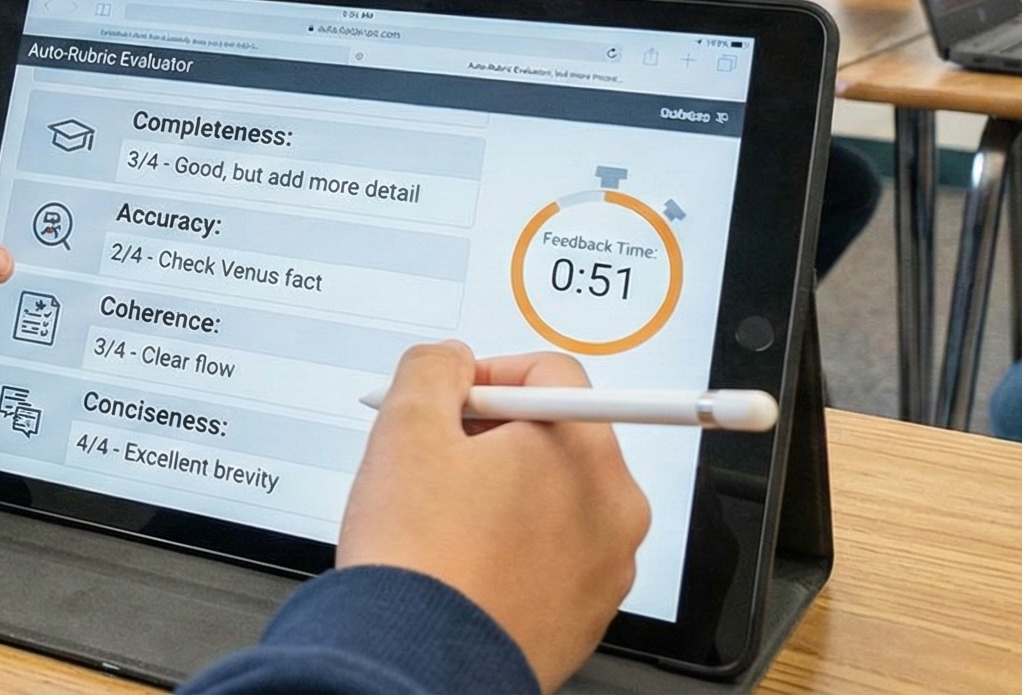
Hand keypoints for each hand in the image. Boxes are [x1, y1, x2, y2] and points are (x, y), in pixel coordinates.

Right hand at [335, 343, 649, 692]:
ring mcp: (607, 568)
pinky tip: (466, 561)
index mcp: (583, 451)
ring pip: (555, 499)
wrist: (420, 661)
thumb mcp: (406, 429)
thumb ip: (433, 370)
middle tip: (438, 460)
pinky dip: (516, 548)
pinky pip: (555, 556)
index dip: (486, 376)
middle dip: (494, 439)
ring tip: (446, 520)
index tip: (448, 400)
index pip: (550, 374)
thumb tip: (451, 360)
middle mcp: (615, 508)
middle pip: (557, 437)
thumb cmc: (420, 556)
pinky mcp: (587, 615)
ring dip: (505, 494)